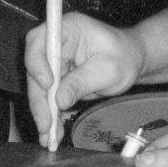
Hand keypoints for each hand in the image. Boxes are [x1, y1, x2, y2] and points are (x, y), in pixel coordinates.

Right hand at [24, 13, 142, 144]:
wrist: (132, 62)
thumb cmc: (124, 57)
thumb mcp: (107, 70)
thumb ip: (82, 83)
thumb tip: (60, 100)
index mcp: (67, 29)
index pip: (39, 42)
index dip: (37, 64)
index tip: (48, 85)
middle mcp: (55, 44)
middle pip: (35, 71)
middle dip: (40, 100)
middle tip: (45, 124)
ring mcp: (55, 62)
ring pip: (39, 89)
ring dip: (43, 113)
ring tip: (49, 137)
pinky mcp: (57, 78)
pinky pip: (48, 98)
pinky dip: (51, 116)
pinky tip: (53, 133)